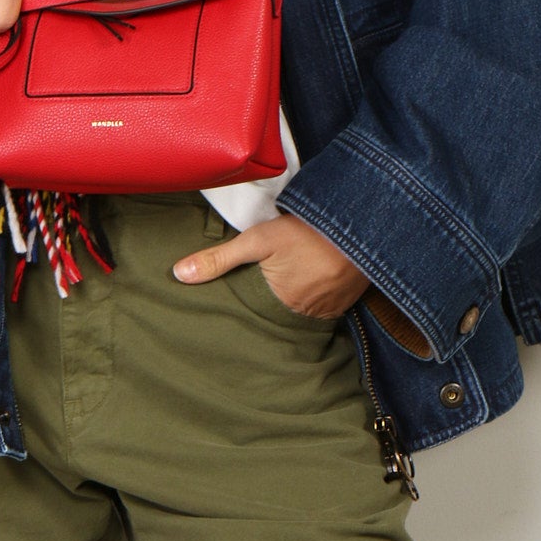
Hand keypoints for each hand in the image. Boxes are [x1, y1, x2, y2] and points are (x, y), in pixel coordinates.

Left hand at [172, 210, 371, 318]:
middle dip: (276, 306)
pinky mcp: (349, 300)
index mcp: (282, 304)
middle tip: (274, 287)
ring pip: (306, 311)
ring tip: (293, 283)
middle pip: (284, 314)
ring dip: (300, 300)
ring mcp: (332, 309)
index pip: (258, 315)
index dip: (252, 306)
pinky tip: (313, 280)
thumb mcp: (257, 240)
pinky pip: (328, 306)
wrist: (360, 225)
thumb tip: (180, 275)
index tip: (248, 301)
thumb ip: (218, 259)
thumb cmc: (307, 231)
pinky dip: (319, 297)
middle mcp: (309, 314)